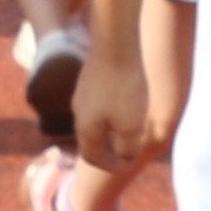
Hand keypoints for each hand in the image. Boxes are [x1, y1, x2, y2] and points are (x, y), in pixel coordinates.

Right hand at [73, 43, 153, 174]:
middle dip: (110, 148)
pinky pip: (98, 103)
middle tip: (130, 149)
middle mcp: (79, 112)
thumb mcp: (131, 125)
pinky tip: (127, 101)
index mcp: (86, 129)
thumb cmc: (123, 88)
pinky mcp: (89, 78)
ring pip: (94, 120)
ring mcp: (82, 93)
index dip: (111, 166)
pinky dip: (111, 111)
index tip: (130, 163)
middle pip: (91, 140)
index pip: (92, 158)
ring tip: (131, 126)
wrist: (114, 44)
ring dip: (111, 129)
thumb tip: (126, 156)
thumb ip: (128, 148)